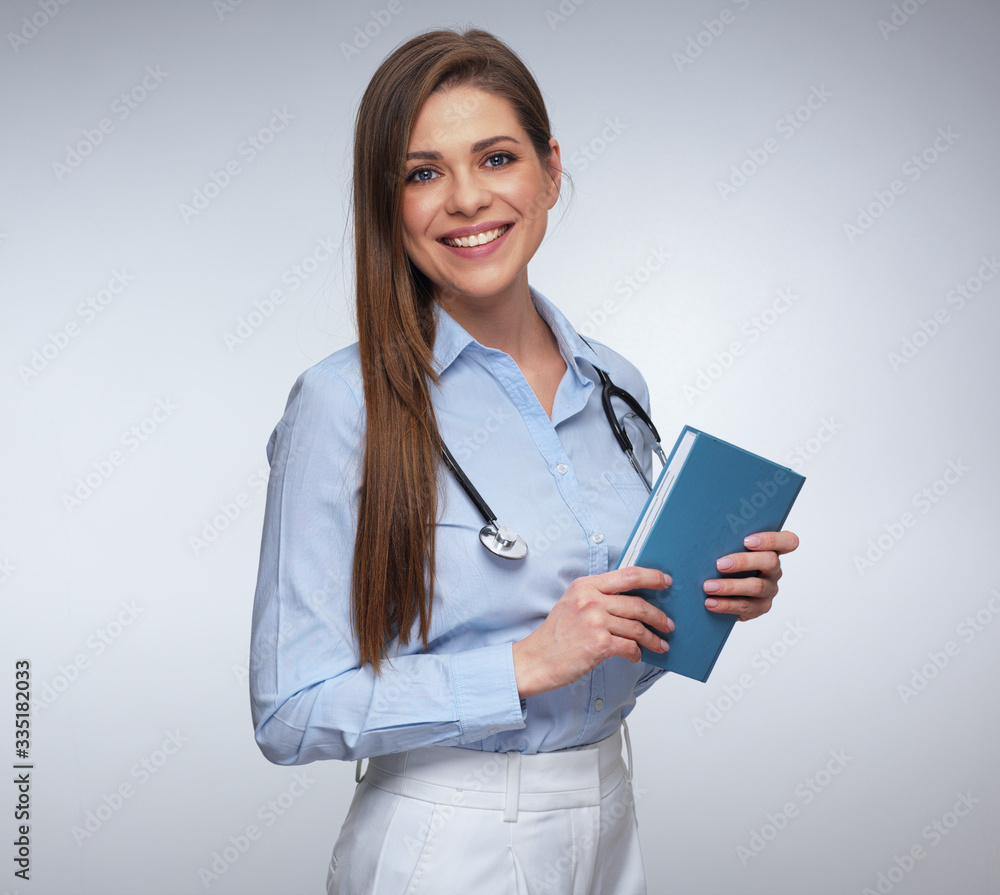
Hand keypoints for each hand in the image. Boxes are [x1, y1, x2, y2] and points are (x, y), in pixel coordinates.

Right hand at [513, 566, 672, 697]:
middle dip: (658, 616)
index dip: (651, 577)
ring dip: (653, 638)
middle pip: (637, 604)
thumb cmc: (554, 635)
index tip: (665, 581)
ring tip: (660, 644)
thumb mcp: (571, 603)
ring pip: (637, 628)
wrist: (536, 659)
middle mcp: (591, 600)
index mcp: (585, 585)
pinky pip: (630, 646)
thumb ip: (596, 596)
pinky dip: (637, 653)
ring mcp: (595, 621)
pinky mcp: (599, 643)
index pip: (627, 575)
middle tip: (667, 623)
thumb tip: (629, 601)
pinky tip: (636, 655)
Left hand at [703, 530, 799, 621]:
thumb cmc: (725, 563)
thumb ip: (728, 541)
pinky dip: (726, 604)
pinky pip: (745, 606)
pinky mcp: (760, 607)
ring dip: (730, 586)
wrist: (722, 592)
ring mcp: (769, 589)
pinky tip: (710, 602)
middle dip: (743, 561)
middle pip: (770, 561)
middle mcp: (774, 570)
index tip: (747, 540)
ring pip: (756, 586)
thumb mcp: (728, 549)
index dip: (771, 539)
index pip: (788, 541)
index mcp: (771, 550)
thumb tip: (708, 533)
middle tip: (719, 564)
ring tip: (708, 586)